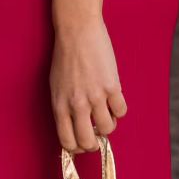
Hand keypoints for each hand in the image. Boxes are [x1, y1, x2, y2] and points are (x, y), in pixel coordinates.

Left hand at [49, 11, 128, 153]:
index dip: (77, 148)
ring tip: (106, 111)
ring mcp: (95, 96)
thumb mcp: (56, 86)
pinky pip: (121, 111)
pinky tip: (114, 98)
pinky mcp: (112, 86)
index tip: (83, 141)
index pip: (68, 142)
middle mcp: (77, 105)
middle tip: (97, 132)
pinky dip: (119, 109)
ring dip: (109, 124)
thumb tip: (75, 126)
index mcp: (60, 106)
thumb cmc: (64, 56)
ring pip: (108, 129)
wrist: (77, 30)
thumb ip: (64, 107)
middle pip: (88, 142)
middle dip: (95, 143)